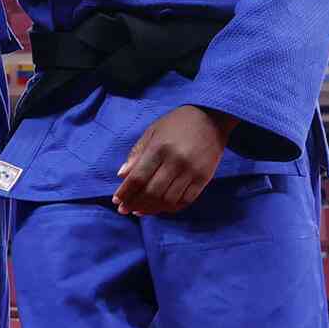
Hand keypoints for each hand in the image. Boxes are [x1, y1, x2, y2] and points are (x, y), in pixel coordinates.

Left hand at [113, 105, 236, 216]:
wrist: (212, 118)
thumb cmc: (177, 124)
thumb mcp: (152, 131)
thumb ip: (137, 153)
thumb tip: (122, 175)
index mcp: (159, 148)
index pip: (138, 177)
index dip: (125, 192)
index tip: (116, 201)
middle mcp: (175, 161)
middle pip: (152, 192)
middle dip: (135, 203)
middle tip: (125, 209)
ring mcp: (191, 171)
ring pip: (168, 200)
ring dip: (151, 209)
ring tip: (140, 210)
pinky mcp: (204, 178)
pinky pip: (186, 201)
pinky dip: (171, 208)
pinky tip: (160, 208)